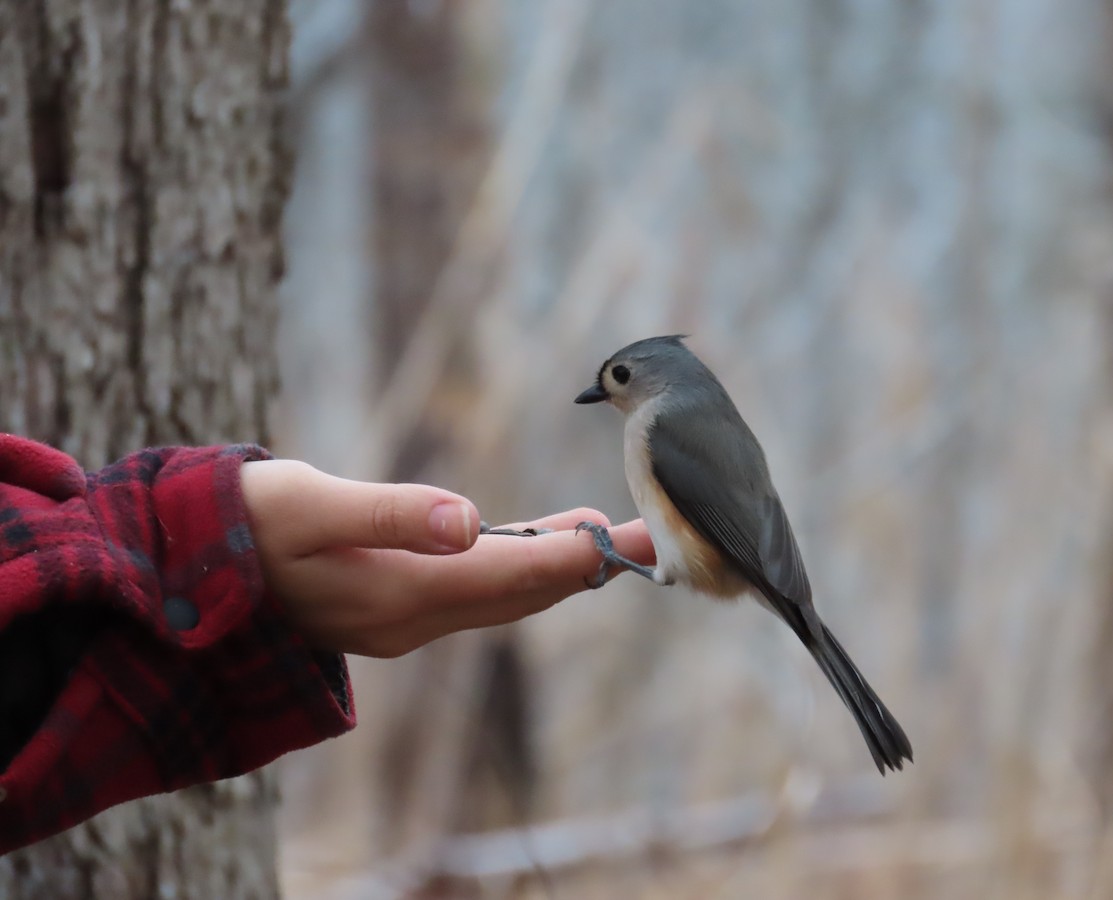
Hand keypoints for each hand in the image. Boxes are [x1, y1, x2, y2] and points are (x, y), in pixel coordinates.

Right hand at [239, 460, 653, 656]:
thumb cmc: (246, 525)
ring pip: (500, 596)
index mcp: (398, 595)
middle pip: (518, 595)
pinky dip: (515, 568)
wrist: (193, 567)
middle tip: (642, 534)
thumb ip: (390, 515)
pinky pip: (474, 593)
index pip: (507, 579)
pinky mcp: (396, 606)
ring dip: (554, 567)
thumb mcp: (310, 508)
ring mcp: (404, 619)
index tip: (620, 535)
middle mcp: (411, 619)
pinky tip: (535, 545)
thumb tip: (469, 520)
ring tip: (605, 533)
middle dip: (582, 565)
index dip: (569, 557)